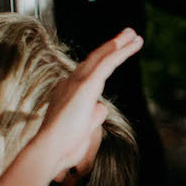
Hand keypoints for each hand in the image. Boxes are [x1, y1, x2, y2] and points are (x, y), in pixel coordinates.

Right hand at [30, 28, 141, 175]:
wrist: (51, 150)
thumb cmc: (65, 146)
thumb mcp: (83, 127)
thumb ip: (92, 114)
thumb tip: (101, 107)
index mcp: (67, 92)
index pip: (88, 73)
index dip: (102, 61)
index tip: (115, 53)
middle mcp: (69, 82)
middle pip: (94, 59)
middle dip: (111, 45)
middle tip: (128, 34)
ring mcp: (75, 82)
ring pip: (101, 57)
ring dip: (118, 44)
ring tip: (134, 35)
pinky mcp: (85, 86)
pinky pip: (105, 64)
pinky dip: (117, 52)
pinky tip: (128, 43)